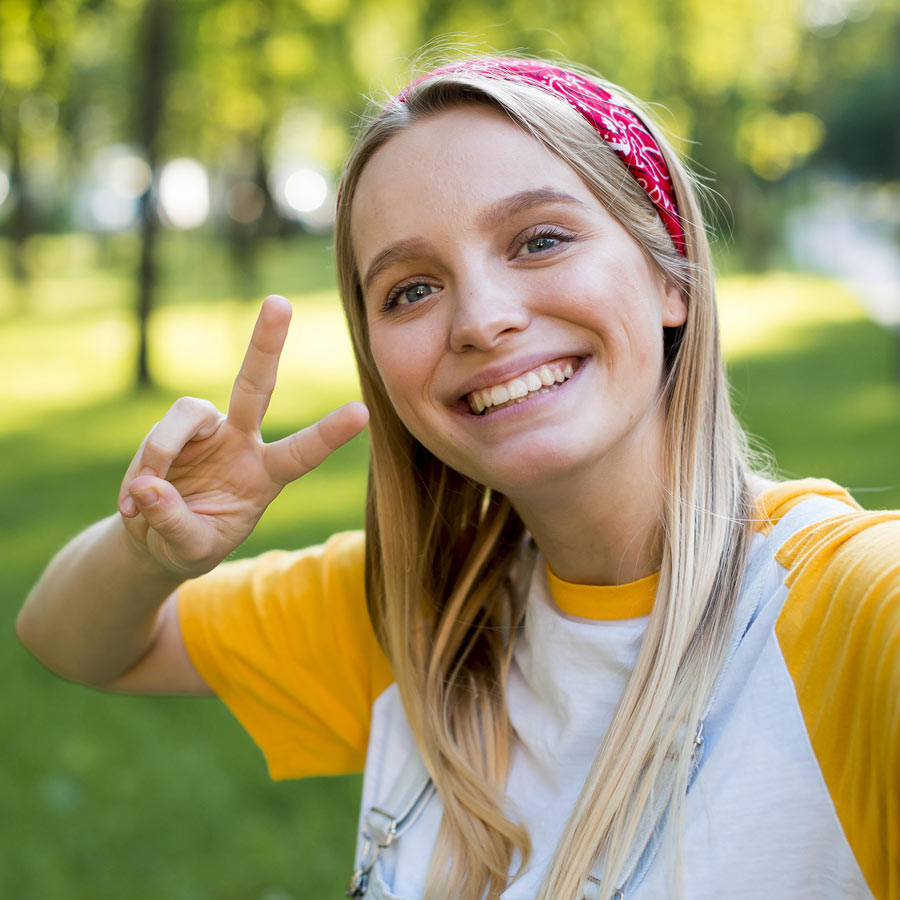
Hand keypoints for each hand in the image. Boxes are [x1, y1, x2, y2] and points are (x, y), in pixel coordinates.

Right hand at [117, 295, 368, 576]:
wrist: (158, 539)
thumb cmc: (192, 543)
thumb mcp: (190, 549)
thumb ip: (175, 522)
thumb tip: (149, 486)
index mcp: (267, 475)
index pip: (302, 452)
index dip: (329, 434)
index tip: (362, 412)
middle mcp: (242, 442)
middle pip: (254, 385)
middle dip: (266, 344)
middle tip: (279, 303)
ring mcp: (207, 430)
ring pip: (187, 413)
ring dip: (162, 451)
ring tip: (143, 498)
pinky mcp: (174, 429)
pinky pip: (156, 434)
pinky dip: (142, 469)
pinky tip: (134, 502)